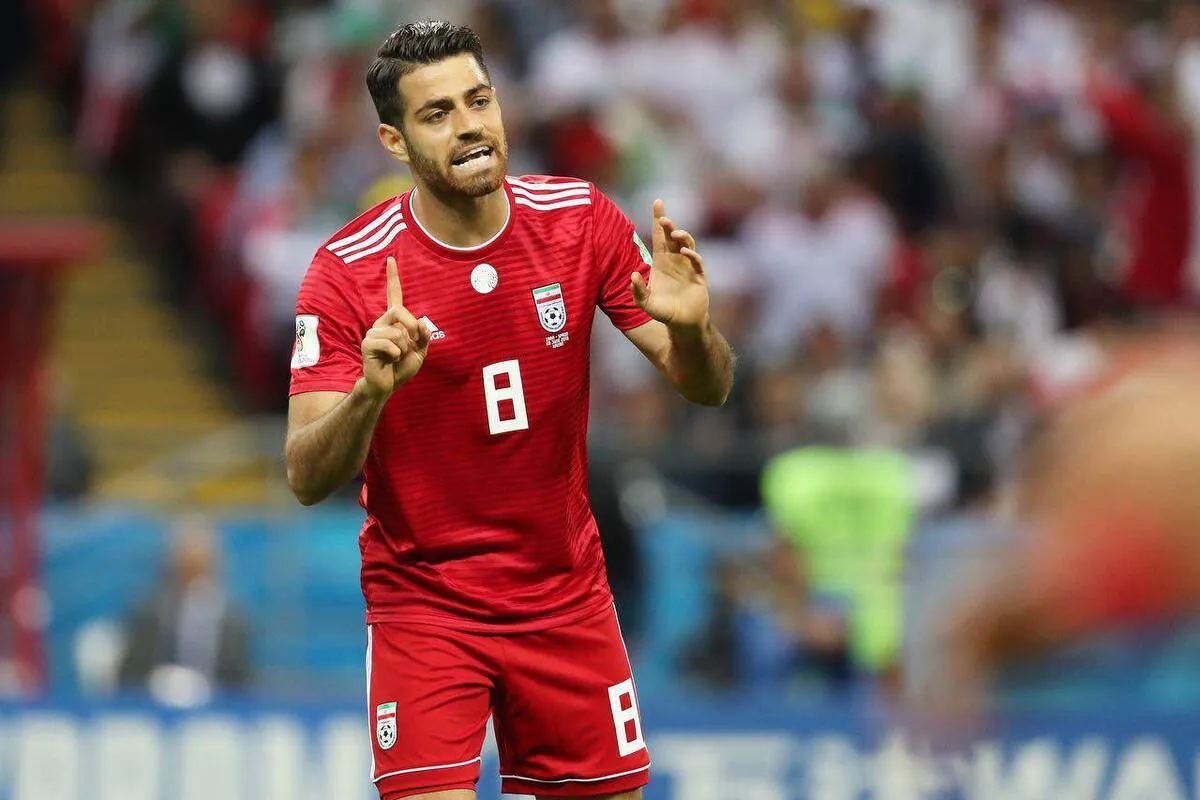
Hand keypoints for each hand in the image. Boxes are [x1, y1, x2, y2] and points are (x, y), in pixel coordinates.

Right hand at [360, 256, 430, 399]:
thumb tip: (422, 323)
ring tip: (396, 357)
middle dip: (412, 328)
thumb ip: (424, 336)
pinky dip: (396, 355)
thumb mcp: (420, 351)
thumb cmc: (401, 367)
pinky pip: (391, 345)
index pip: (394, 296)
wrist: (387, 384)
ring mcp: (373, 333)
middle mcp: (381, 323)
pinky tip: (388, 360)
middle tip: (412, 344)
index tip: (391, 259)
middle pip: (400, 311)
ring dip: (404, 348)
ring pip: (398, 332)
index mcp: (394, 321)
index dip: (393, 278)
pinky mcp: (367, 344)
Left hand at [631, 199, 709, 330]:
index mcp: (662, 262)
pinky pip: (697, 262)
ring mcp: (689, 267)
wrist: (683, 325)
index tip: (657, 202)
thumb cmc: (663, 312)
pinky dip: (692, 255)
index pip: (660, 236)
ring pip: (687, 245)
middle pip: (673, 237)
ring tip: (676, 234)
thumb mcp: (646, 303)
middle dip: (669, 226)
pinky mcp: (699, 277)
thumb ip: (638, 291)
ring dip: (682, 237)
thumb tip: (632, 277)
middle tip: (664, 219)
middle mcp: (676, 261)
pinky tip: (684, 252)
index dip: (659, 219)